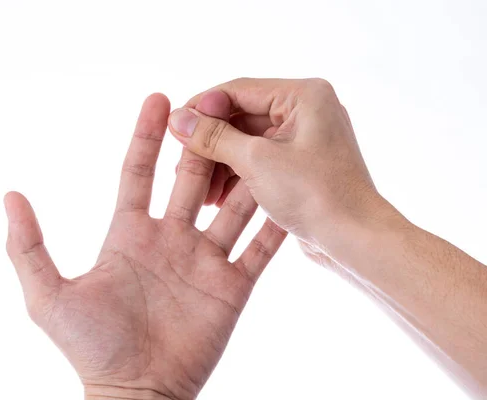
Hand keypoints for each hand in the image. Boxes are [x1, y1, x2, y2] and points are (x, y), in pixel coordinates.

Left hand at [5, 93, 285, 399]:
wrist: (136, 393)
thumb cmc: (90, 348)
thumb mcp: (48, 296)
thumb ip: (27, 247)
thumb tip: (10, 195)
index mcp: (130, 234)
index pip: (139, 173)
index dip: (147, 137)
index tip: (158, 99)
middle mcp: (170, 239)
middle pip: (191, 180)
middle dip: (203, 144)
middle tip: (217, 106)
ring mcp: (204, 261)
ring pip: (233, 207)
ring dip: (246, 176)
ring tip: (262, 141)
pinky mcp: (233, 286)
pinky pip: (259, 249)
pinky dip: (276, 225)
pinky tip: (291, 197)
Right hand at [168, 78, 401, 269]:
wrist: (356, 240)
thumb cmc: (316, 195)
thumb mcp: (257, 161)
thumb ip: (214, 137)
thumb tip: (176, 118)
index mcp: (304, 96)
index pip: (238, 90)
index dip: (202, 108)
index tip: (174, 127)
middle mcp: (306, 111)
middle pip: (241, 117)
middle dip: (210, 143)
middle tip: (182, 164)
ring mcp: (304, 140)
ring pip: (247, 142)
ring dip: (220, 163)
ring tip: (199, 191)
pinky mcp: (300, 166)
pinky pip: (260, 161)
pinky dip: (237, 176)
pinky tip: (217, 198)